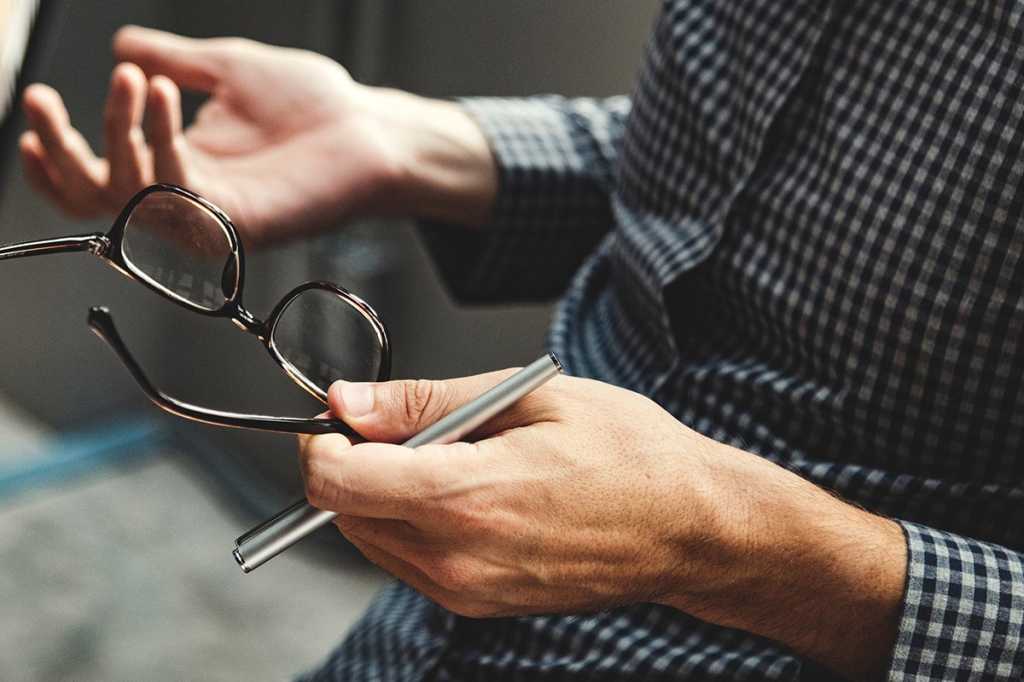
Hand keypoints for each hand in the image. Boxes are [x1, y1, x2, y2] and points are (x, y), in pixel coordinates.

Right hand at [20, 26, 495, 244]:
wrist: (370, 124)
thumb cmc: (313, 102)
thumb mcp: (228, 68)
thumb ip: (174, 60)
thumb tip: (123, 44)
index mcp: (179, 163)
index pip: (100, 177)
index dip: (58, 155)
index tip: (35, 107)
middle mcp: (188, 196)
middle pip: (99, 197)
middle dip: (62, 152)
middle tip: (43, 100)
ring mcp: (213, 215)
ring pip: (131, 197)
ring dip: (116, 133)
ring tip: (134, 79)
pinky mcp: (241, 224)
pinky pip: (178, 197)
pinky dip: (159, 145)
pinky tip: (161, 95)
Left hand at [301, 370, 723, 615]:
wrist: (689, 527)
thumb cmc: (628, 455)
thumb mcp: (529, 398)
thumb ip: (425, 402)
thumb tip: (349, 402)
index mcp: (465, 496)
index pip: (336, 482)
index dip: (324, 441)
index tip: (345, 416)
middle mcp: (456, 557)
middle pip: (343, 513)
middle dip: (352, 463)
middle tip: (407, 425)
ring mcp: (467, 591)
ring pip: (372, 539)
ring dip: (382, 494)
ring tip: (453, 457)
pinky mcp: (479, 605)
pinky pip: (410, 562)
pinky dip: (413, 522)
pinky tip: (468, 493)